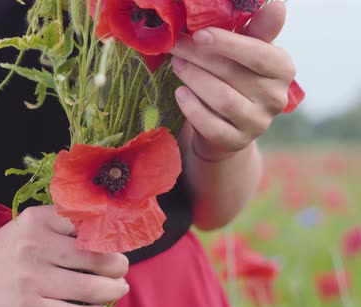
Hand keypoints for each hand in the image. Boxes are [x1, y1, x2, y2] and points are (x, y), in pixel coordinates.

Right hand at [0, 205, 128, 306]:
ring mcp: (32, 278)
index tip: (118, 242)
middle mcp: (36, 245)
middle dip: (119, 265)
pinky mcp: (27, 306)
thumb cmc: (6, 247)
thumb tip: (107, 238)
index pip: (88, 223)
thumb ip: (63, 225)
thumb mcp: (30, 224)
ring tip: (118, 288)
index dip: (110, 235)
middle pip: (97, 258)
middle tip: (121, 268)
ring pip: (91, 289)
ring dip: (114, 290)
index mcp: (39, 219)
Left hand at [170, 1, 293, 160]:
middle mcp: (275, 98)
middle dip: (198, 56)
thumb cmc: (236, 76)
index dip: (227, 43)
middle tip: (174, 45)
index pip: (258, 54)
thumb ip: (258, 30)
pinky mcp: (236, 142)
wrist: (228, 123)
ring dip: (194, 79)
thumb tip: (277, 6)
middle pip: (232, 74)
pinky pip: (211, 125)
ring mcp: (257, 123)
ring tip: (175, 65)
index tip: (199, 34)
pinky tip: (179, 93)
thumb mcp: (247, 52)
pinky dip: (191, 108)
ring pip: (222, 99)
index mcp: (283, 69)